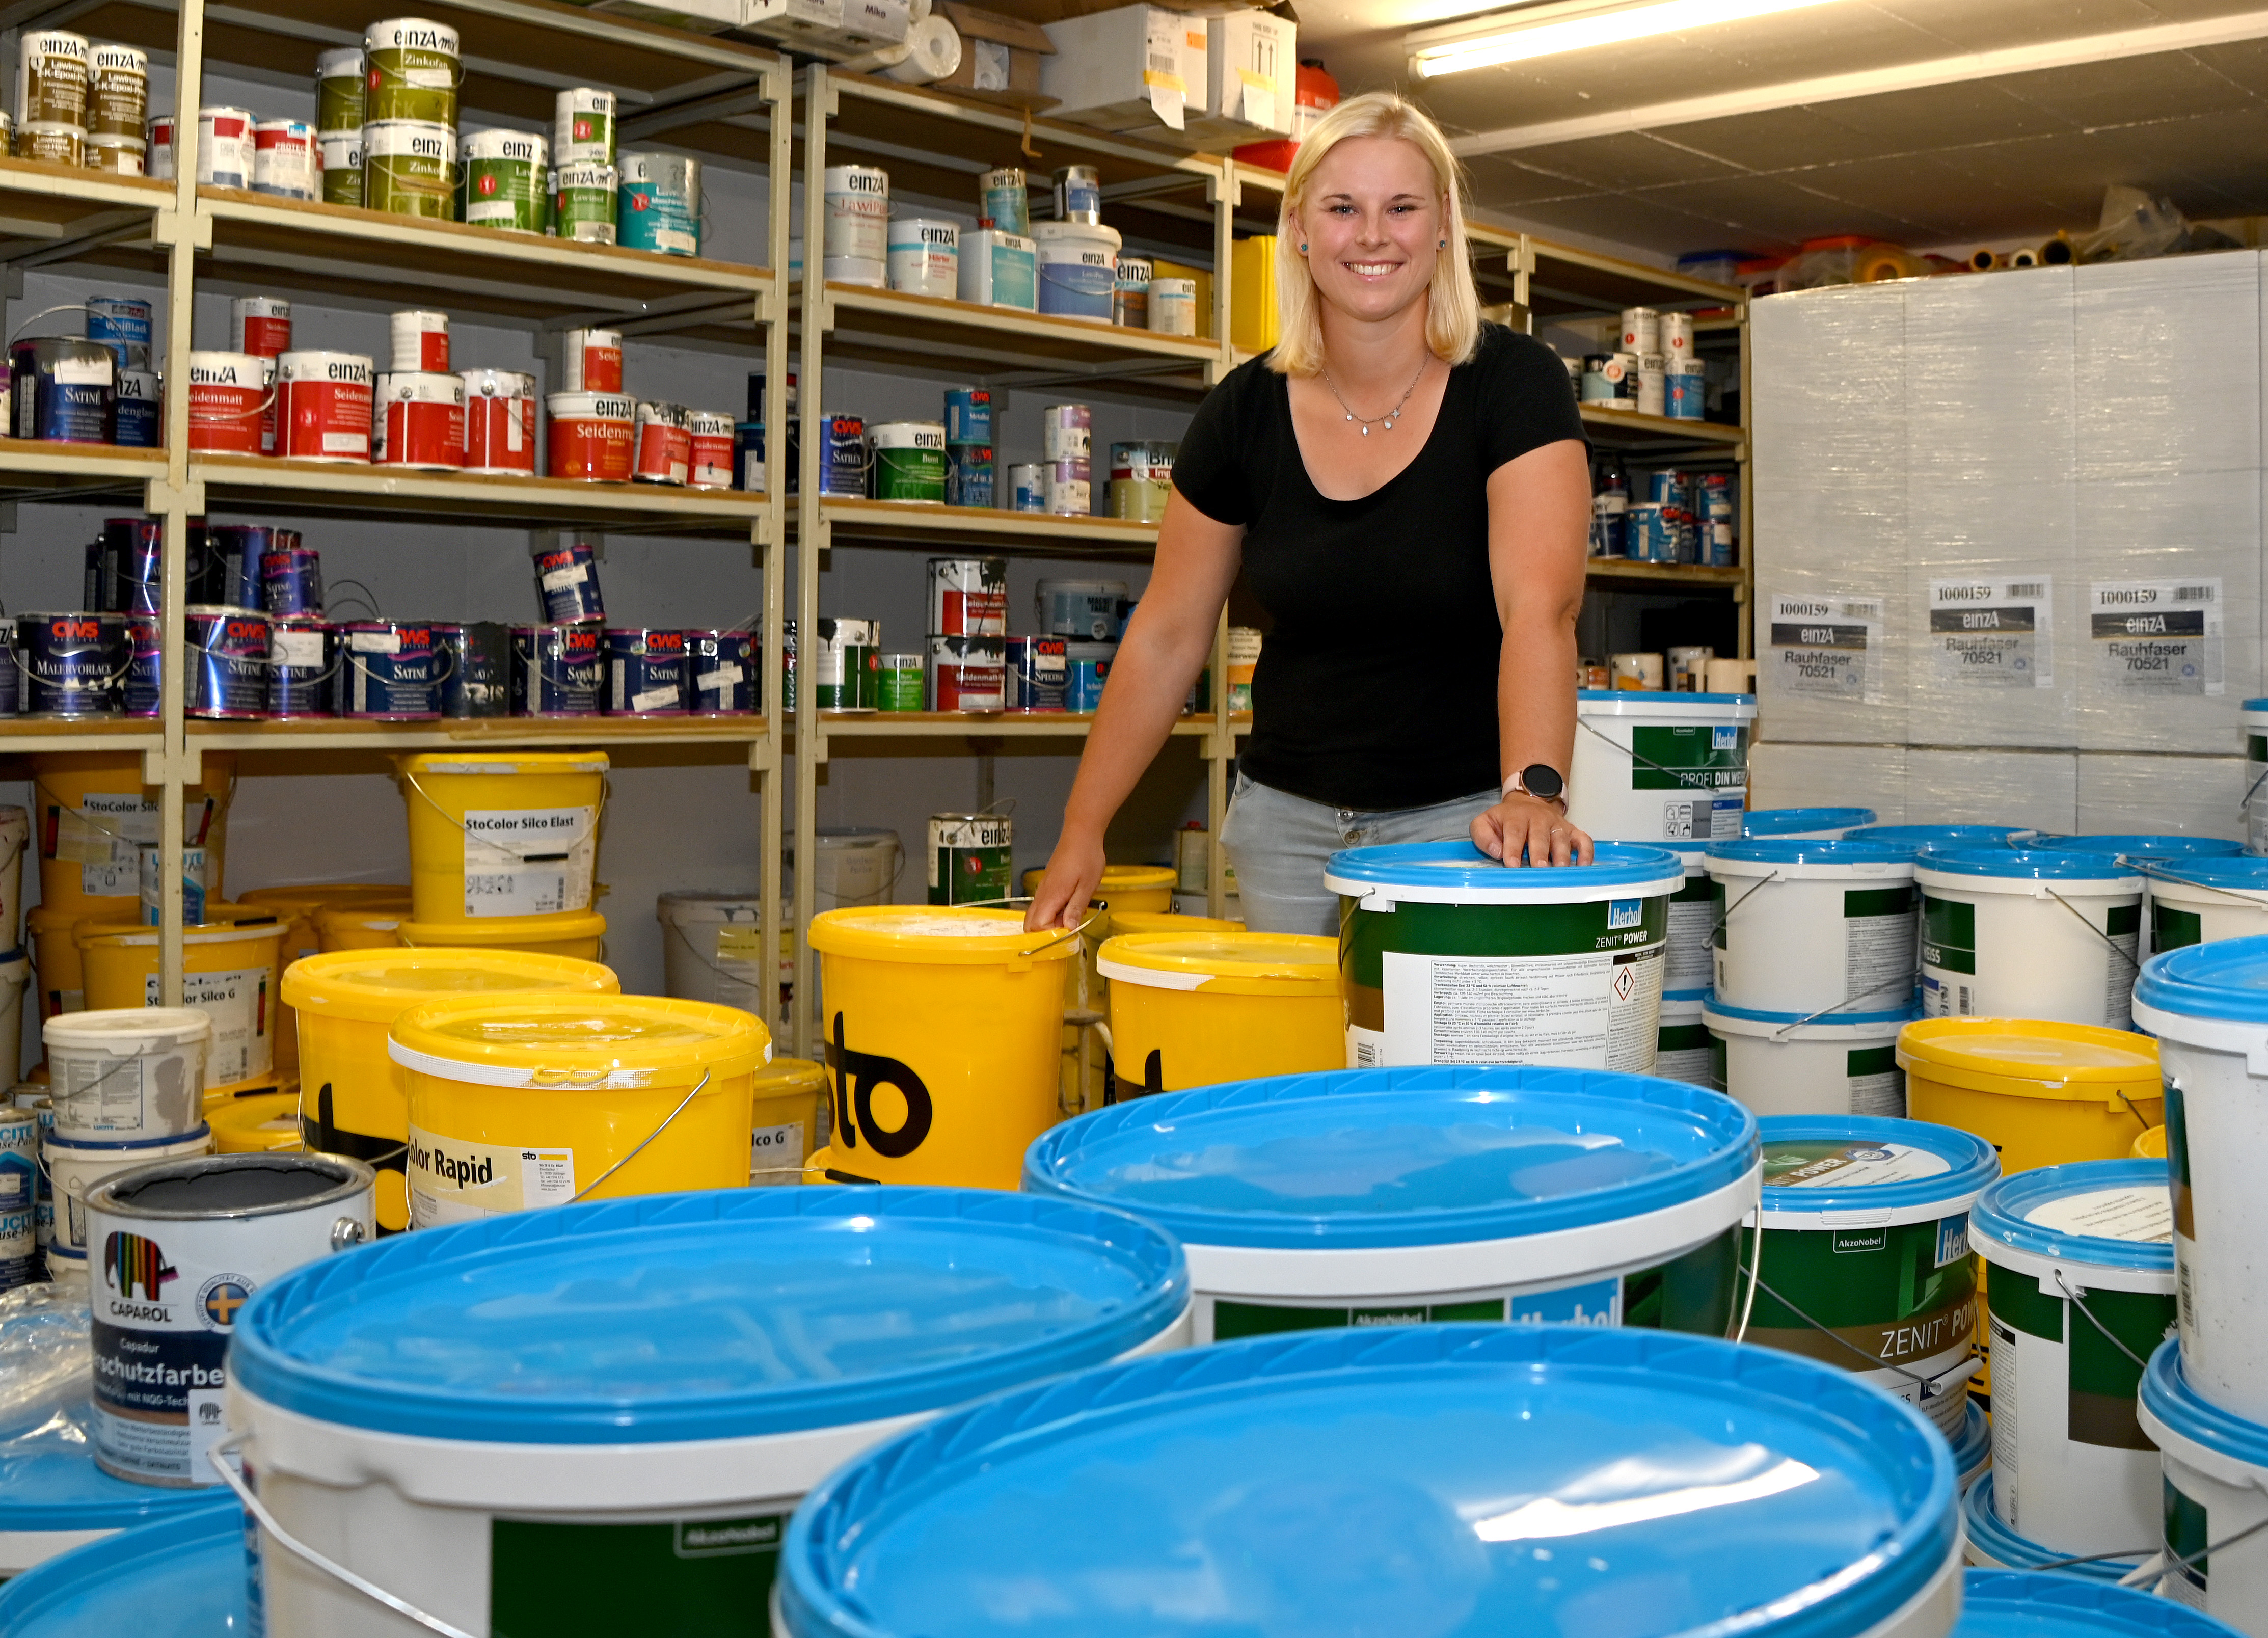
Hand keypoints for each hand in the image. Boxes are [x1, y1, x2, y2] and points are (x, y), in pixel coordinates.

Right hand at [1026, 827, 1105, 929]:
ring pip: (1035, 916)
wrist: (1081, 834)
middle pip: (1030, 924)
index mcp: (1051, 895)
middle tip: (1066, 931)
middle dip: (1045, 934)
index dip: (1050, 935)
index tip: (1067, 934)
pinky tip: (1068, 909)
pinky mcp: (1047, 886)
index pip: (1037, 925)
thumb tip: (1069, 928)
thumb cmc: (1086, 857)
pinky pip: (1042, 907)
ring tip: (1070, 920)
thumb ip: (1076, 908)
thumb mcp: (1087, 886)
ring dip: (1049, 924)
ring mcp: (1043, 890)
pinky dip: (1051, 914)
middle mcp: (1042, 894)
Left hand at [1472, 794, 1593, 866]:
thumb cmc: (1507, 820)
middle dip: (1539, 852)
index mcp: (1516, 817)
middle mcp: (1539, 820)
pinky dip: (1586, 852)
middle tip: (1539, 867)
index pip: (1515, 832)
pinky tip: (1583, 865)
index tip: (1512, 864)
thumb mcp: (1485, 822)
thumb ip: (1483, 836)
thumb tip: (1496, 851)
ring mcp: (1557, 825)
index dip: (1513, 848)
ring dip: (1562, 854)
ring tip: (1560, 869)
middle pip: (1540, 836)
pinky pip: (1583, 840)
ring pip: (1561, 838)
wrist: (1529, 803)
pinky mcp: (1572, 831)